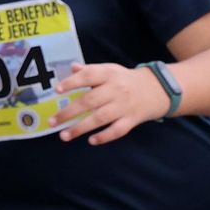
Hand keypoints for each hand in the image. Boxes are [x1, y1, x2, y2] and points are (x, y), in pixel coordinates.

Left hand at [50, 63, 170, 145]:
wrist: (157, 88)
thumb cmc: (125, 80)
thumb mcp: (110, 70)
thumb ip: (90, 70)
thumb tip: (72, 68)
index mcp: (108, 74)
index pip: (89, 76)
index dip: (72, 82)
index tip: (57, 90)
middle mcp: (116, 89)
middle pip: (90, 101)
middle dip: (69, 112)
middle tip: (52, 122)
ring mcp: (124, 106)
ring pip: (100, 118)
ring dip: (81, 128)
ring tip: (64, 136)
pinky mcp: (132, 120)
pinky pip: (117, 130)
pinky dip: (104, 136)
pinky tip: (91, 141)